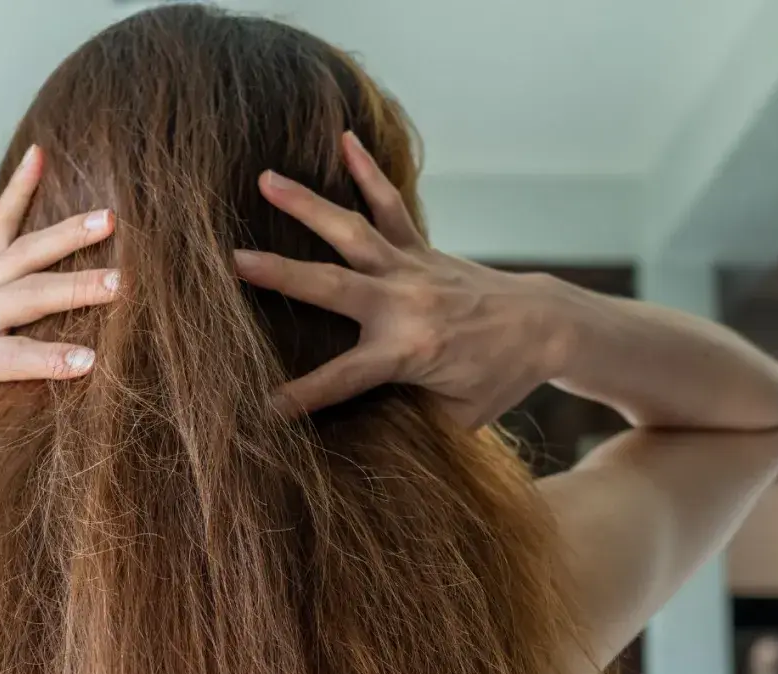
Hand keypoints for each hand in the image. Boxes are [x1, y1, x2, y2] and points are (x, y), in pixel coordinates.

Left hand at [0, 145, 118, 441]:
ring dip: (67, 235)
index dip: (48, 361)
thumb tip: (60, 418)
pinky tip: (40, 154)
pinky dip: (18, 188)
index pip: (10, 360)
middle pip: (24, 297)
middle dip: (73, 289)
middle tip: (120, 283)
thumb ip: (1, 418)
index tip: (91, 362)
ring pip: (22, 254)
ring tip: (108, 220)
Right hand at [233, 132, 585, 427]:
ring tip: (265, 180)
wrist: (543, 327)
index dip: (300, 396)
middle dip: (281, 275)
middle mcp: (404, 304)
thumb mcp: (454, 419)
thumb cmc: (497, 380)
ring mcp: (412, 269)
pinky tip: (344, 138)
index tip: (259, 407)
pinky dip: (368, 171)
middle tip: (233, 261)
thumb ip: (406, 419)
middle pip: (331, 286)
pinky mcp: (421, 249)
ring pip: (352, 231)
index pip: (341, 379)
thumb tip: (356, 432)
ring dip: (306, 204)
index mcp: (409, 352)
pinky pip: (391, 205)